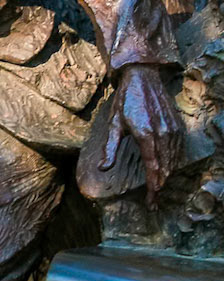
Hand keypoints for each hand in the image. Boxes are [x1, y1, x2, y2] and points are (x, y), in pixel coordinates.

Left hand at [106, 63, 182, 201]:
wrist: (143, 77)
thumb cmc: (126, 100)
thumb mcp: (113, 124)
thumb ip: (109, 148)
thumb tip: (103, 168)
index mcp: (146, 135)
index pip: (152, 168)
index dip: (152, 187)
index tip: (150, 201)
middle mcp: (162, 133)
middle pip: (165, 168)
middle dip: (159, 187)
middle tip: (153, 203)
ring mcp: (172, 129)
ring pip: (173, 160)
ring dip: (166, 177)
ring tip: (158, 191)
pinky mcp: (176, 125)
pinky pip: (177, 149)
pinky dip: (173, 163)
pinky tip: (167, 170)